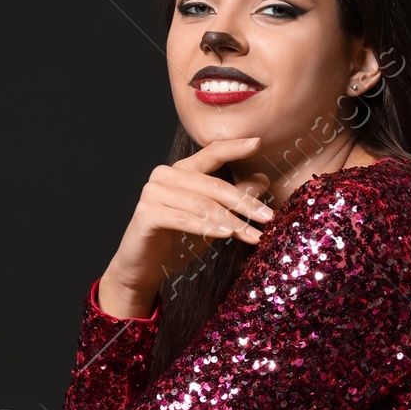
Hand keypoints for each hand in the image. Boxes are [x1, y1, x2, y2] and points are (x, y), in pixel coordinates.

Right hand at [97, 135, 274, 318]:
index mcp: (181, 170)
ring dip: (231, 221)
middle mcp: (165, 175)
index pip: (211, 153)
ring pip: (202, 204)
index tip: (258, 142)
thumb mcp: (213, 218)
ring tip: (253, 235)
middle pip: (213, 185)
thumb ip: (233, 198)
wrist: (143, 267)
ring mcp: (153, 192)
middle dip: (244, 202)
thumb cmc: (177, 240)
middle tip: (268, 217)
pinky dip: (206, 227)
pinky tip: (226, 235)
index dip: (234, 147)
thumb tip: (263, 180)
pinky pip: (183, 219)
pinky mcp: (146, 213)